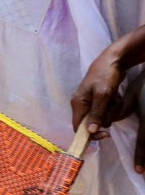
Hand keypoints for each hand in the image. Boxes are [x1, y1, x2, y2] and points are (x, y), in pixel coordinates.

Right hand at [72, 44, 144, 173]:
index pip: (79, 128)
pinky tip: (116, 96)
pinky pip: (108, 110)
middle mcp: (82, 105)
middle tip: (113, 107)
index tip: (106, 134)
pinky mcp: (100, 100)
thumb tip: (90, 132)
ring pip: (103, 117)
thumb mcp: (102, 95)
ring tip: (115, 98)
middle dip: (106, 117)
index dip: (91, 134)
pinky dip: (114, 105)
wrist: (113, 60)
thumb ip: (96, 113)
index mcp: (78, 104)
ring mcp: (91, 102)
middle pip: (93, 123)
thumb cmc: (105, 76)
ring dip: (112, 110)